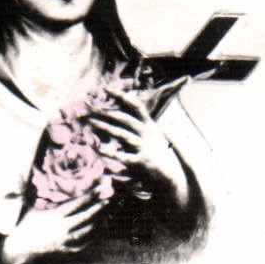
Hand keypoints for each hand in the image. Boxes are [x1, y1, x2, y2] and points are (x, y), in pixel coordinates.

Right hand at [0, 192, 103, 263]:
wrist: (19, 247)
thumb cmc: (26, 224)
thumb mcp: (32, 207)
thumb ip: (40, 194)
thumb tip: (37, 175)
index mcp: (55, 216)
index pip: (76, 204)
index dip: (89, 196)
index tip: (99, 190)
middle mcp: (62, 228)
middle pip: (85, 217)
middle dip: (98, 208)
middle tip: (107, 200)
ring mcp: (65, 240)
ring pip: (86, 232)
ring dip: (96, 223)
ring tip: (104, 216)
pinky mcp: (65, 250)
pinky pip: (82, 245)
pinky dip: (90, 240)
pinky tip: (96, 234)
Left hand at [90, 80, 190, 206]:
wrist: (174, 175)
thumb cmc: (159, 155)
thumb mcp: (151, 136)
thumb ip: (137, 126)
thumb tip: (118, 115)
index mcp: (150, 125)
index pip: (136, 105)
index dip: (121, 96)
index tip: (106, 88)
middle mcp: (148, 133)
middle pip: (126, 119)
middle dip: (108, 113)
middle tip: (91, 108)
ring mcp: (146, 147)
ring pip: (123, 134)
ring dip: (106, 127)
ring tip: (91, 122)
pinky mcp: (142, 161)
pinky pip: (123, 156)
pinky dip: (110, 152)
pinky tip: (98, 149)